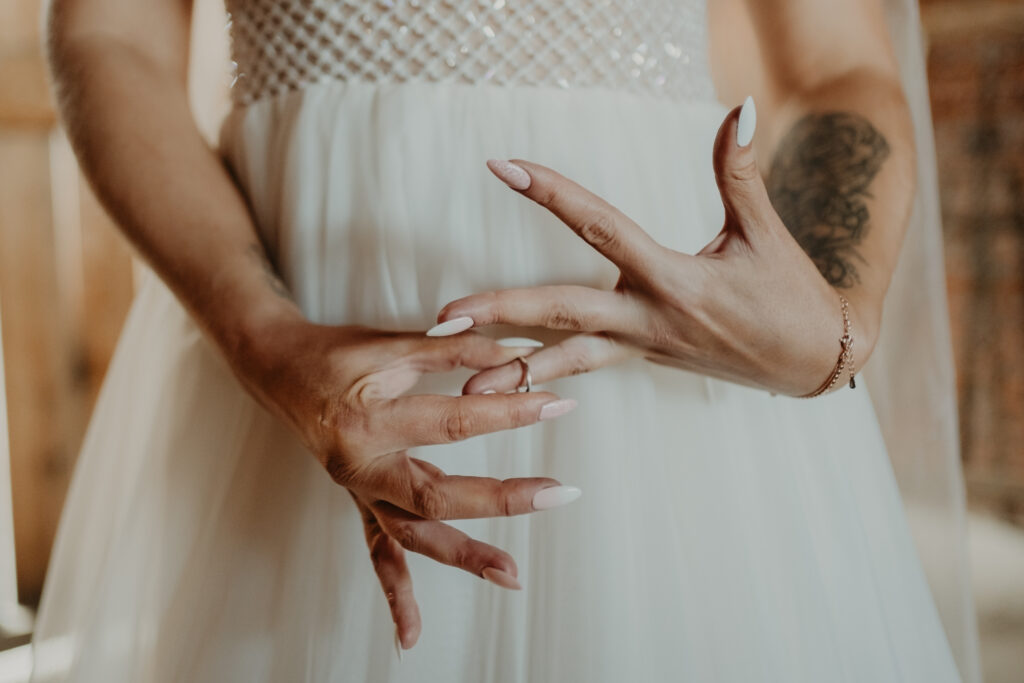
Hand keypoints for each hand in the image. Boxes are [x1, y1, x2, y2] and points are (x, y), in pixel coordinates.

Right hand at [227, 318, 579, 649]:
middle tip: (556, 494)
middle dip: (502, 498)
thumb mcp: (393, 345)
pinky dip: (397, 595)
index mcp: (368, 421)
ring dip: (463, 556)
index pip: (453, 422)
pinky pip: (378, 553)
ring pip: (413, 535)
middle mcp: (361, 467)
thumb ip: (456, 348)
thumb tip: (520, 352)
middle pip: (437, 495)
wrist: (277, 369)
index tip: (555, 406)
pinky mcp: (360, 502)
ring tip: (512, 575)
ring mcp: (358, 492)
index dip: (508, 413)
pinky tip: (411, 636)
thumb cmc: (335, 353)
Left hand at [433, 102, 877, 396]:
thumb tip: (739, 107)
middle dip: (502, 314)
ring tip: (462, 382)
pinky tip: (507, 379)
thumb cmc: (792, 294)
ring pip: (568, 359)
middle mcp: (650, 321)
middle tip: (444, 317)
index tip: (503, 165)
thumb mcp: (765, 232)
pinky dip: (545, 373)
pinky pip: (586, 366)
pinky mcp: (644, 360)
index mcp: (674, 280)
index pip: (601, 227)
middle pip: (564, 314)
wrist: (815, 362)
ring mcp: (644, 348)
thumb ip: (739, 171)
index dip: (552, 194)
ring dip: (513, 368)